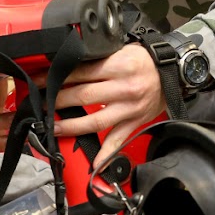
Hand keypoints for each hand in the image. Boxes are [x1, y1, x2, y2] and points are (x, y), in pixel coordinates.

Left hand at [45, 43, 165, 164]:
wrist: (174, 71)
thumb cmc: (144, 60)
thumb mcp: (120, 51)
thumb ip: (97, 59)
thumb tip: (68, 65)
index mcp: (118, 66)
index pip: (80, 72)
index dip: (58, 77)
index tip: (41, 82)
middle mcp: (123, 88)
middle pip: (84, 96)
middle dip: (59, 101)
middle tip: (42, 105)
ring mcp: (130, 108)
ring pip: (96, 121)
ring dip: (73, 126)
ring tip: (54, 128)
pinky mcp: (136, 122)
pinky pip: (119, 139)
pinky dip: (107, 153)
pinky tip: (95, 164)